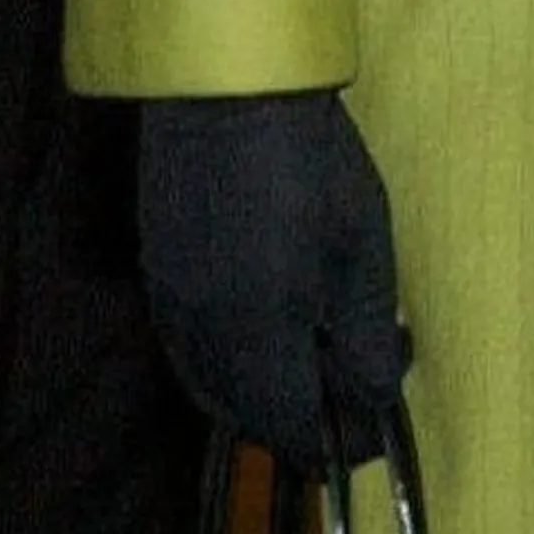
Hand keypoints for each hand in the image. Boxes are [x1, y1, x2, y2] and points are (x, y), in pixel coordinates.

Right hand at [136, 89, 411, 463]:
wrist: (229, 95)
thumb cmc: (312, 163)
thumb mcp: (360, 244)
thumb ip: (364, 331)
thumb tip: (374, 400)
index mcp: (258, 332)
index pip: (291, 423)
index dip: (336, 438)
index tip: (372, 428)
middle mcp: (204, 338)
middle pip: (248, 415)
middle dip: (300, 420)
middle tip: (352, 390)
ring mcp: (172, 312)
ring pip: (215, 390)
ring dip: (263, 397)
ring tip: (316, 365)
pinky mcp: (158, 284)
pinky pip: (192, 357)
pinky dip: (228, 369)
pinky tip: (264, 340)